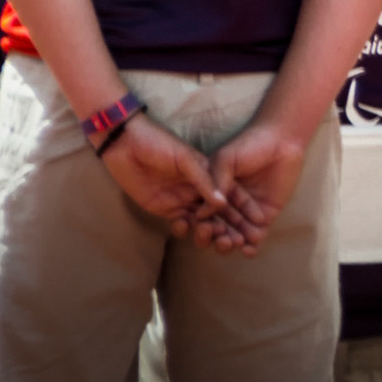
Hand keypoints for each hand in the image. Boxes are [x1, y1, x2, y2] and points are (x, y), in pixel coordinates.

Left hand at [99, 118, 231, 239]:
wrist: (125, 144)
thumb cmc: (159, 143)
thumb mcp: (185, 158)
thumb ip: (203, 181)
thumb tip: (222, 203)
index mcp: (208, 174)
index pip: (229, 194)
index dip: (243, 208)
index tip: (256, 222)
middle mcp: (198, 189)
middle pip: (218, 212)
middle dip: (229, 225)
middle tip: (236, 238)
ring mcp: (181, 200)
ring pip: (201, 220)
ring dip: (208, 230)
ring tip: (213, 236)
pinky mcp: (164, 208)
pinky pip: (180, 223)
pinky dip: (185, 229)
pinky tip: (187, 228)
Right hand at [201, 117, 318, 255]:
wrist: (281, 141)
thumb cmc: (249, 145)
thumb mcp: (225, 161)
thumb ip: (215, 183)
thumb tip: (202, 212)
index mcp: (213, 192)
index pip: (203, 213)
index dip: (199, 223)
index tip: (200, 229)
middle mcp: (228, 205)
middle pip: (217, 228)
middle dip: (216, 236)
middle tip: (219, 239)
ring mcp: (246, 212)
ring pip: (236, 234)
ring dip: (233, 242)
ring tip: (235, 243)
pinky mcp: (266, 215)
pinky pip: (257, 234)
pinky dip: (253, 245)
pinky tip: (250, 250)